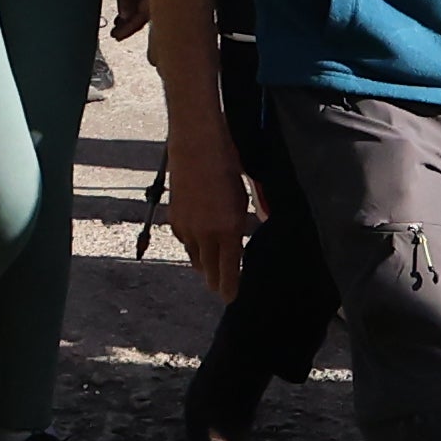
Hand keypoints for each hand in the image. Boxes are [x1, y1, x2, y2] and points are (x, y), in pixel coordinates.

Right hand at [166, 123, 247, 291]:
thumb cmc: (227, 161)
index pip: (229, 270)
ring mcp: (187, 226)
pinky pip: (183, 241)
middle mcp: (205, 233)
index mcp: (228, 228)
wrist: (196, 142)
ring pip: (193, 257)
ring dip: (203, 263)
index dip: (229, 287)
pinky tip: (198, 241)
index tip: (230, 298)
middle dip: (215, 280)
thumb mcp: (248, 187)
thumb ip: (258, 207)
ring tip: (211, 266)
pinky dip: (192, 245)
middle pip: (208, 270)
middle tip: (222, 286)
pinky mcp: (174, 216)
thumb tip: (266, 219)